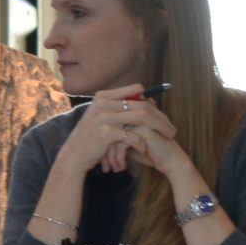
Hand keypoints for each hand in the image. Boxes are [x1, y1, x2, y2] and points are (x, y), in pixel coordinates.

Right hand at [58, 84, 180, 178]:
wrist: (74, 155)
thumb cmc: (89, 138)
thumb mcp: (99, 117)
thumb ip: (115, 107)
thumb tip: (142, 99)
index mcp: (103, 96)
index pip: (136, 89)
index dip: (151, 100)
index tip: (160, 112)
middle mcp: (104, 103)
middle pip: (143, 104)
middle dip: (161, 117)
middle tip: (171, 128)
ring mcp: (105, 117)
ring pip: (143, 117)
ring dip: (160, 127)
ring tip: (169, 136)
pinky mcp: (107, 133)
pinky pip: (134, 136)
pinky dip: (143, 143)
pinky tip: (147, 149)